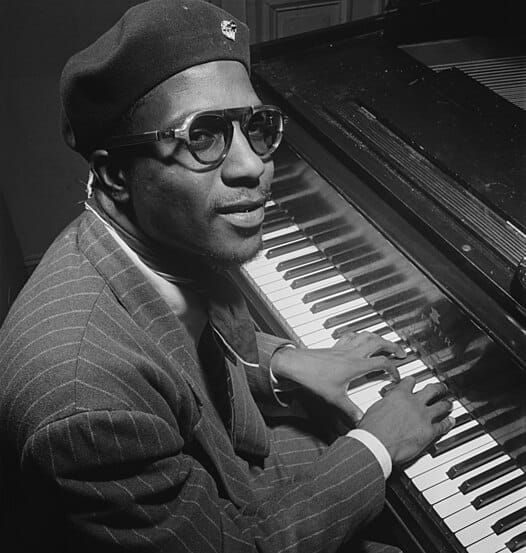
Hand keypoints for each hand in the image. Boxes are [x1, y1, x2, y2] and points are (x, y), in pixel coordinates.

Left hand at [271, 331, 405, 420]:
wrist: (296, 364)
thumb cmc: (313, 378)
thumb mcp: (334, 398)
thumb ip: (349, 410)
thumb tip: (360, 421)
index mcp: (356, 365)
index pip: (382, 363)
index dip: (394, 369)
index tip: (396, 377)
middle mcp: (352, 353)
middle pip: (378, 342)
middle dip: (392, 345)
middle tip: (400, 351)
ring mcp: (343, 348)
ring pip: (365, 335)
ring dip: (378, 337)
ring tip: (384, 342)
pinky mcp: (334, 346)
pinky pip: (351, 335)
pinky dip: (359, 335)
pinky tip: (360, 339)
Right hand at [358, 377, 454, 464]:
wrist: (376, 444)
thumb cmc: (372, 429)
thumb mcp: (374, 408)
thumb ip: (384, 404)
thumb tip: (384, 405)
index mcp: (399, 395)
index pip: (410, 382)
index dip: (413, 381)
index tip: (414, 382)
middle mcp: (414, 403)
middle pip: (431, 390)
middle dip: (438, 388)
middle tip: (441, 388)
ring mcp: (423, 416)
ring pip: (441, 406)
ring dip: (446, 404)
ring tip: (449, 403)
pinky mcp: (429, 431)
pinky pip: (443, 425)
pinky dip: (449, 423)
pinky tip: (451, 421)